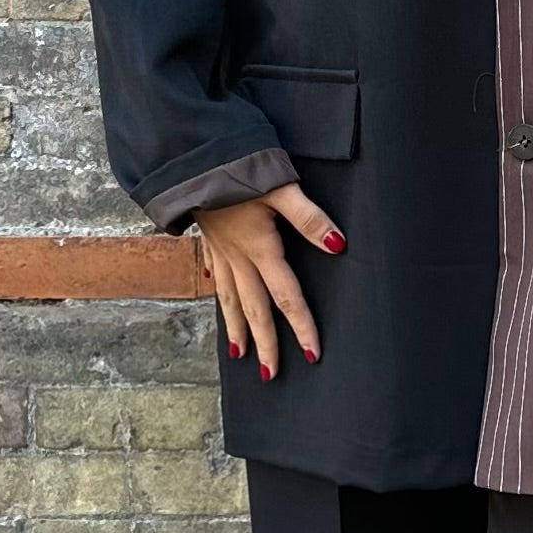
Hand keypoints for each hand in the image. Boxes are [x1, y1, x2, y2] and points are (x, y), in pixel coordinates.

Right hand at [193, 181, 344, 379]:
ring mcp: (221, 250)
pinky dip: (221, 294)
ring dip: (237, 329)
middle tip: (271, 375)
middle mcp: (239, 257)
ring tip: (240, 355)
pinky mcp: (210, 239)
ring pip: (230, 299)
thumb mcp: (281, 188)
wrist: (192, 157)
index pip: (286, 297)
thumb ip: (310, 218)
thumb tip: (339, 245)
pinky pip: (217, 276)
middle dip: (265, 343)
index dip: (301, 327)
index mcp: (260, 249)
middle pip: (255, 309)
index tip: (312, 354)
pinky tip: (220, 297)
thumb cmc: (238, 168)